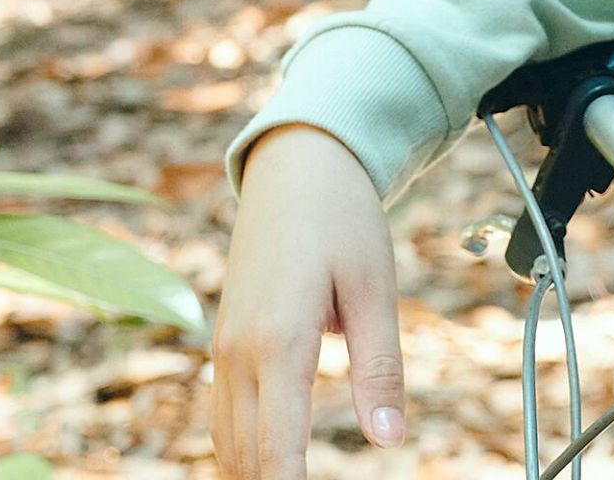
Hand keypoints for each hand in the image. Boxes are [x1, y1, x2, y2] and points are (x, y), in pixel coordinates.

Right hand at [211, 126, 406, 475]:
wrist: (297, 165)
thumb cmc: (342, 218)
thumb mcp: (374, 287)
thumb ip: (380, 367)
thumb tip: (389, 440)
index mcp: (277, 341)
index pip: (277, 451)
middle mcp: (238, 353)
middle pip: (247, 459)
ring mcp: (223, 350)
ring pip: (228, 445)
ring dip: (258, 474)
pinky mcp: (225, 343)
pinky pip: (224, 418)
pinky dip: (245, 452)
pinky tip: (273, 466)